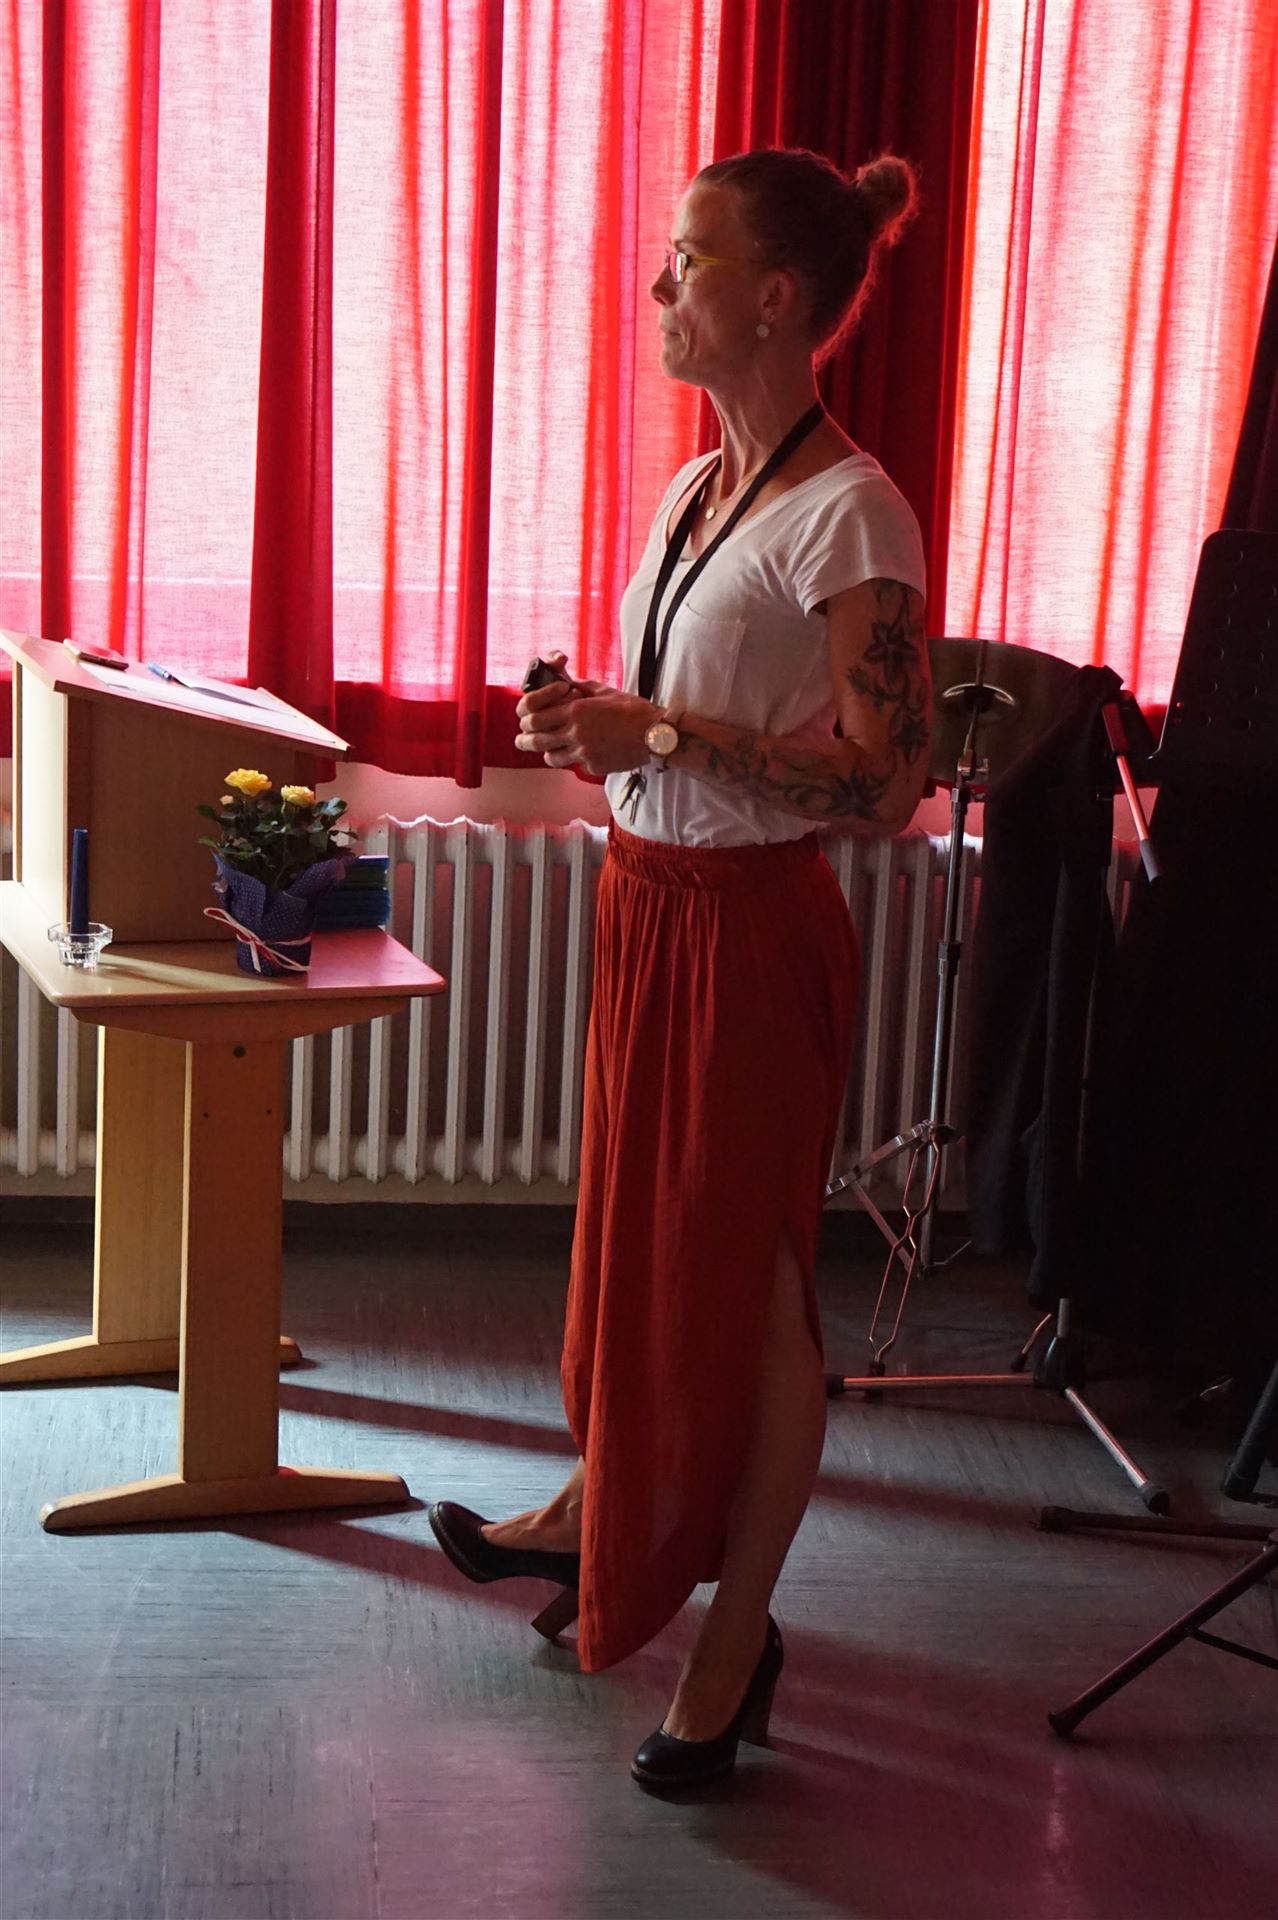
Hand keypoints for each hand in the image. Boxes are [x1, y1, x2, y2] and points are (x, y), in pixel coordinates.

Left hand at [515, 659, 655, 774]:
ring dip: (547, 752)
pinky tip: (585, 752)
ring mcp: (583, 753)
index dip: (528, 719)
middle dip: (524, 740)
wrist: (655, 734)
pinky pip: (576, 764)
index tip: (529, 719)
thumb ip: (582, 688)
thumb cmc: (633, 711)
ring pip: (550, 757)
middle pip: (535, 740)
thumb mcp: (604, 692)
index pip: (535, 717)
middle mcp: (575, 733)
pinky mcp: (594, 767)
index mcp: (575, 711)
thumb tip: (567, 685)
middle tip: (521, 740)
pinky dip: (575, 759)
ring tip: (549, 749)